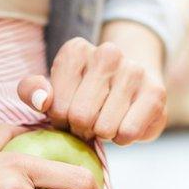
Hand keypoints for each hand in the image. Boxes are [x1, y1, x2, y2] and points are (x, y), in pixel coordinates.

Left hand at [17, 37, 167, 144]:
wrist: (133, 87)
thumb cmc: (84, 93)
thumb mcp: (52, 91)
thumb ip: (32, 92)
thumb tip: (44, 101)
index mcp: (76, 49)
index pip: (57, 106)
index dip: (61, 120)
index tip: (71, 112)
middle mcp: (108, 53)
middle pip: (80, 116)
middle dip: (81, 129)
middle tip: (89, 124)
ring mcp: (134, 70)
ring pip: (105, 127)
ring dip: (103, 134)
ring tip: (107, 122)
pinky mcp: (156, 91)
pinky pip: (128, 132)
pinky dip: (123, 138)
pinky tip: (125, 125)